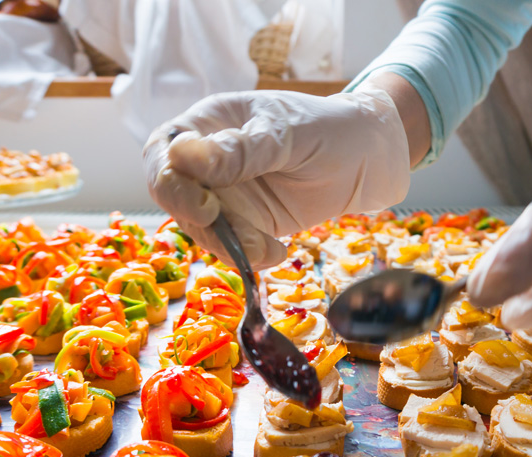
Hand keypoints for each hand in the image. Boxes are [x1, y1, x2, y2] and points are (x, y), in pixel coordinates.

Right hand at [143, 86, 410, 269]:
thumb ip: (239, 150)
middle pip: (174, 198)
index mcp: (207, 124)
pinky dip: (248, 257)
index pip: (163, 153)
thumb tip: (182, 155)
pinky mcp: (245, 224)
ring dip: (229, 246)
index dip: (171, 183)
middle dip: (198, 224)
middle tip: (236, 237)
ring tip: (270, 247)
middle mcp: (207, 161)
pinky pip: (230, 247)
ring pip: (200, 230)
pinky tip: (277, 252)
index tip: (205, 204)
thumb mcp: (286, 134)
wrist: (369, 159)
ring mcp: (225, 195)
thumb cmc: (328, 129)